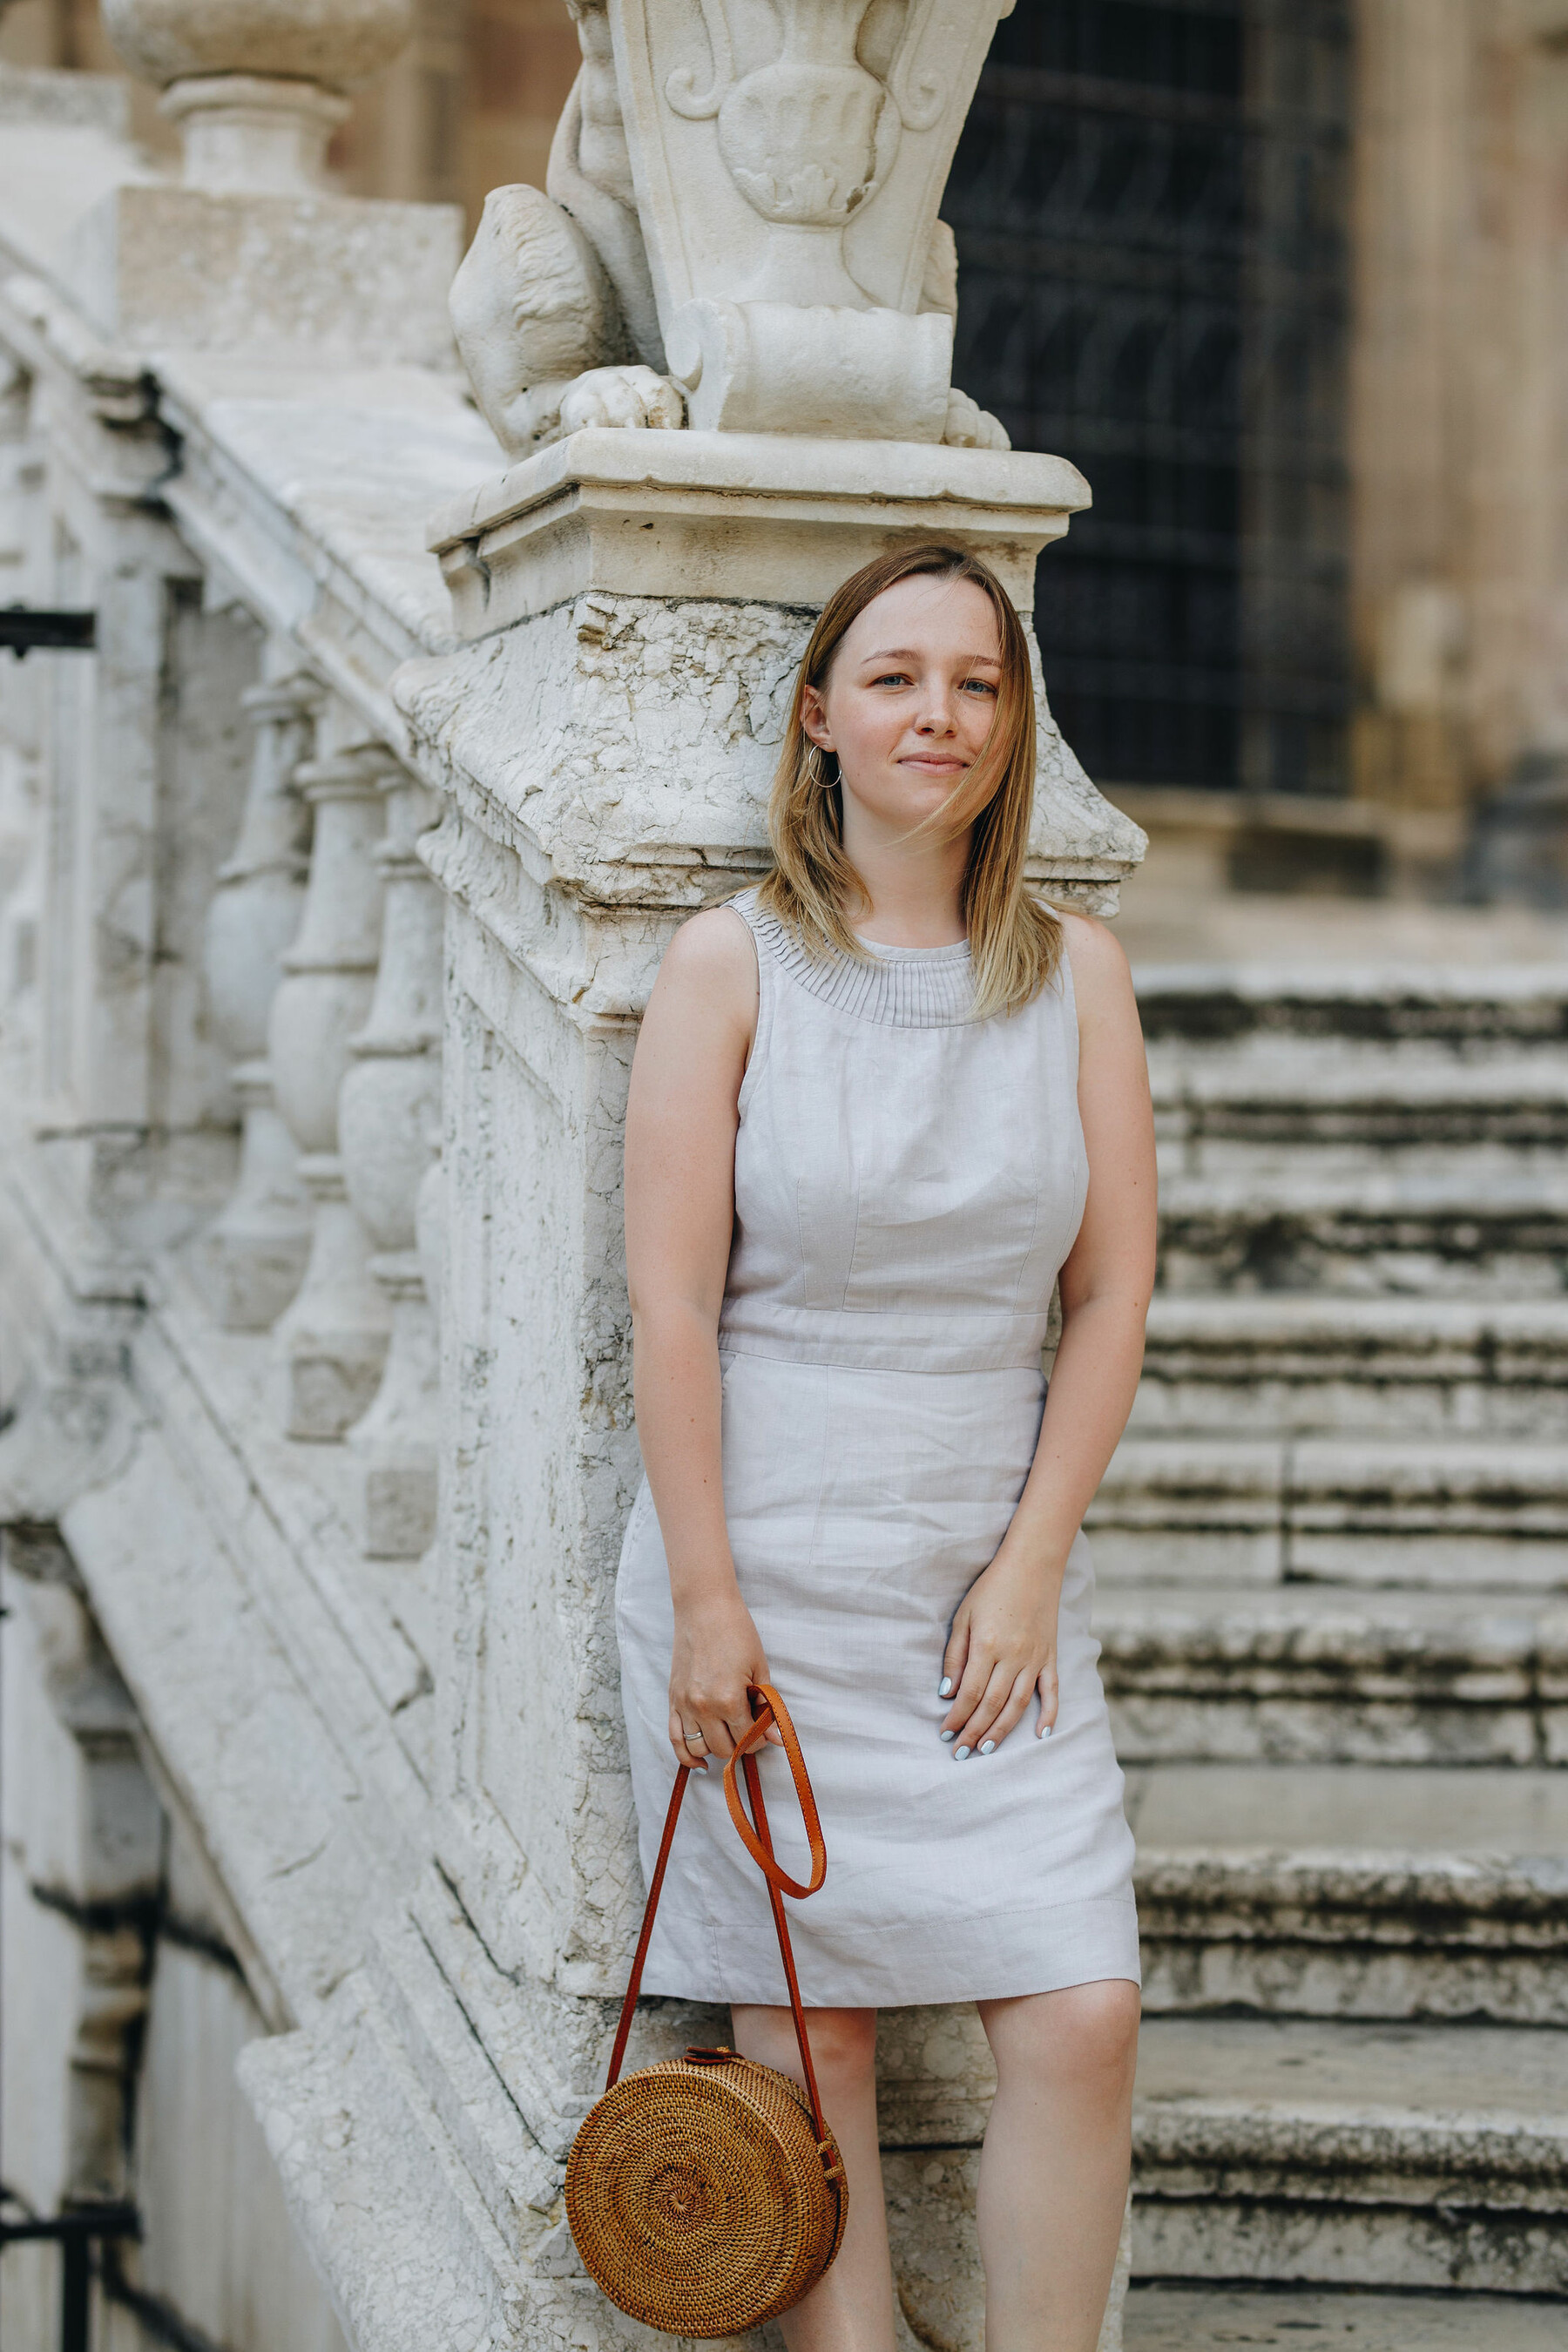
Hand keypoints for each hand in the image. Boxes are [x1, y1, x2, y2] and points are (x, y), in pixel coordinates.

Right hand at [668, 1585, 780, 1771]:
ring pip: (699, 1749)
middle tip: (750, 1730)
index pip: (748, 1738)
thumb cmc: (737, 1632)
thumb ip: (766, 1708)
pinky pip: (674, 1739)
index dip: (761, 1738)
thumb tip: (777, 1739)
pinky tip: (700, 1762)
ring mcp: (684, 1704)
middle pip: (724, 1748)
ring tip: (728, 1734)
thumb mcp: (759, 1668)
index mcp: (728, 1699)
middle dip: (741, 1745)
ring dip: (716, 1748)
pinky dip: (686, 1756)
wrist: (704, 1607)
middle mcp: (703, 1707)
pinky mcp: (672, 1699)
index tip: (765, 1730)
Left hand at [938, 1547, 1061, 1759]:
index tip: (945, 1734)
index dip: (957, 1717)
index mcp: (987, 1646)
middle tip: (960, 1752)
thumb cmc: (992, 1588)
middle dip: (974, 1732)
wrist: (1032, 1565)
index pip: (969, 1694)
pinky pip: (1051, 1691)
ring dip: (1001, 1731)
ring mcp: (1035, 1659)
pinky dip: (1048, 1715)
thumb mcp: (964, 1616)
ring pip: (1017, 1705)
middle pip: (991, 1705)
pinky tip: (1040, 1735)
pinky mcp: (1050, 1657)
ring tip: (985, 1748)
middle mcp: (1012, 1657)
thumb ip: (955, 1655)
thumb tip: (947, 1692)